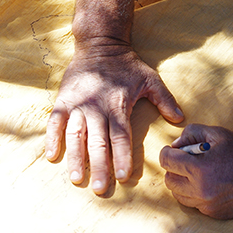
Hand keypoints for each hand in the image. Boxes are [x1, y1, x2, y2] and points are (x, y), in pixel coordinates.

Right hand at [45, 42, 182, 193]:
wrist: (100, 44)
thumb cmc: (127, 65)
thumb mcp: (150, 78)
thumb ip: (165, 99)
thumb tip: (180, 119)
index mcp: (118, 104)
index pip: (120, 136)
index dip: (122, 156)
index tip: (123, 177)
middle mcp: (96, 107)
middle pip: (97, 142)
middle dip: (99, 166)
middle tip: (100, 189)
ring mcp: (78, 104)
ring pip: (75, 136)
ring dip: (75, 158)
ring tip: (77, 179)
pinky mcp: (63, 100)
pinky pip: (55, 122)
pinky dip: (52, 139)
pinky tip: (52, 157)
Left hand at [159, 124, 232, 218]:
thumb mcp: (217, 133)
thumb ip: (191, 133)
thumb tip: (175, 145)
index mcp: (199, 169)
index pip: (166, 162)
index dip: (167, 153)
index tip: (173, 151)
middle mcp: (200, 190)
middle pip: (169, 180)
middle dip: (174, 169)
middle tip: (186, 161)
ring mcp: (206, 204)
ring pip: (179, 195)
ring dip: (183, 183)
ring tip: (197, 173)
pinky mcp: (213, 213)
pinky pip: (194, 204)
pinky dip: (195, 194)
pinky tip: (208, 184)